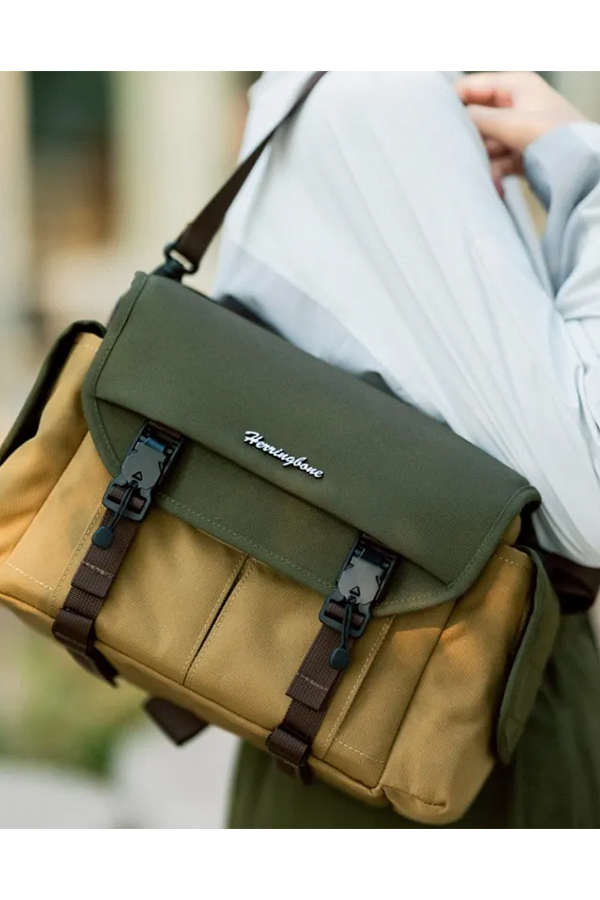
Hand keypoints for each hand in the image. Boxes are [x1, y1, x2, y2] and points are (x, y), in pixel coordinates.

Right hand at [454, 72, 586, 193]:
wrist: (583, 168)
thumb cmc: (554, 137)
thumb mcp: (512, 124)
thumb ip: (479, 119)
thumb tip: (450, 119)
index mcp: (515, 84)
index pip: (471, 86)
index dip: (451, 102)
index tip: (433, 122)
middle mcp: (514, 104)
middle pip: (475, 118)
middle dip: (467, 138)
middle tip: (452, 153)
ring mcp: (516, 130)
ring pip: (484, 143)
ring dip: (480, 160)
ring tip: (478, 175)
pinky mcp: (519, 154)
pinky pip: (496, 161)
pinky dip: (493, 173)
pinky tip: (494, 186)